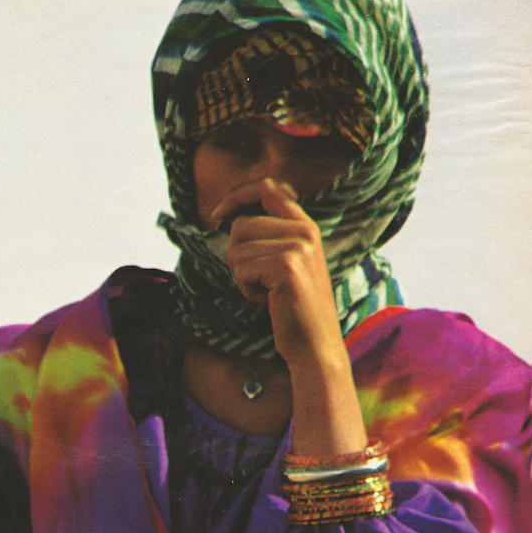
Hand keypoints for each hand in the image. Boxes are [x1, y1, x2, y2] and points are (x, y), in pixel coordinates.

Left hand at [210, 177, 366, 458]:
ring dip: (242, 276)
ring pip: (237, 249)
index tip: (217, 215)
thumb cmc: (292, 308)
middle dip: (237, 257)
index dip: (237, 196)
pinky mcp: (287, 266)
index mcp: (306, 226)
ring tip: (267, 292)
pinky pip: (241, 270)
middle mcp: (305, 230)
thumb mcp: (285, 264)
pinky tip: (267, 301)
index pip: (267, 188)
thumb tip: (228, 218)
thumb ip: (268, 238)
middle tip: (259, 282)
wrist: (314, 345)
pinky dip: (245, 289)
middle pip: (241, 226)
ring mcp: (298, 247)